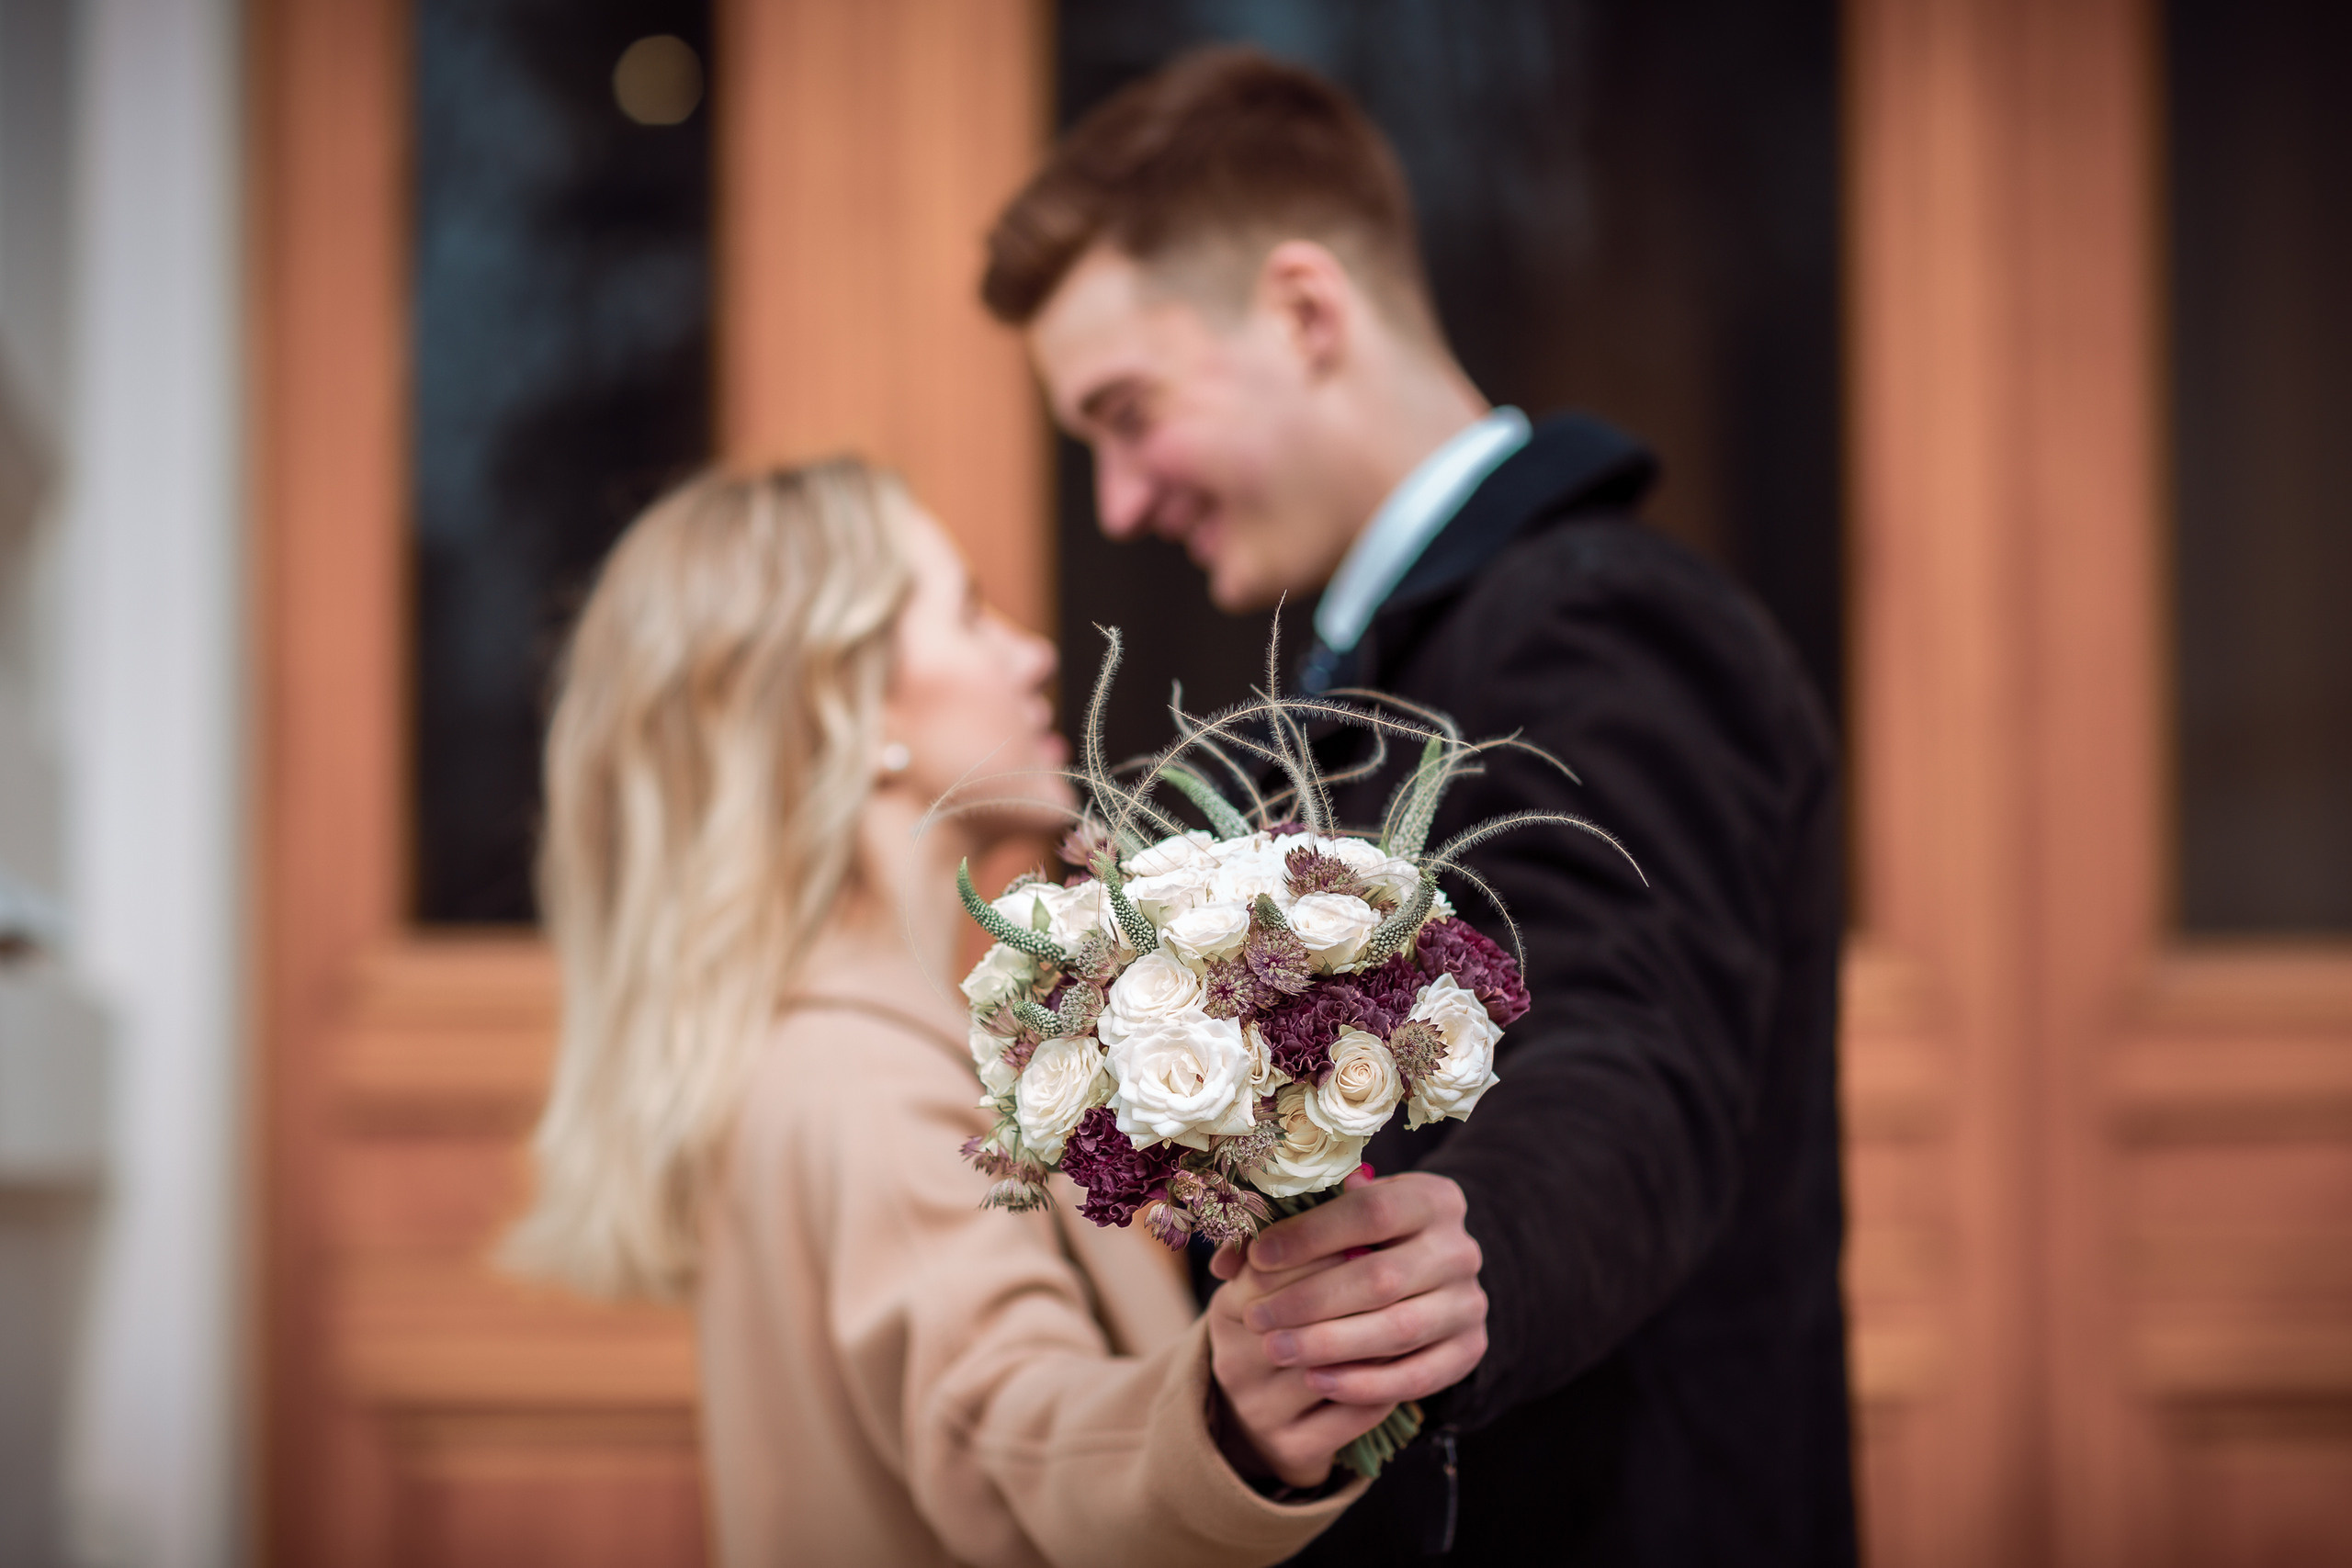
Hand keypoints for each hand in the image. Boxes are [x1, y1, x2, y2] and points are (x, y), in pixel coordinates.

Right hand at [1206, 1249, 1397, 1487]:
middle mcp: (1233, 1362)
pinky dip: (1383, 1386)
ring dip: (1375, 1340)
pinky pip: (1352, 1415)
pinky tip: (1404, 1362)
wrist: (1263, 1413)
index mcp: (1226, 1308)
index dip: (1322, 1248)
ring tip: (1413, 1312)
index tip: (1367, 1231)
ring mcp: (1260, 1409)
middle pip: (1300, 1319)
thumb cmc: (1283, 1322)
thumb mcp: (1277, 1275)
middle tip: (1399, 1268)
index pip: (1271, 1269)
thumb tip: (1352, 1181)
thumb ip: (1306, 1230)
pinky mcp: (1292, 1449)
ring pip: (1331, 1368)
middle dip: (1353, 1292)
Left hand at [1214, 1171, 1486, 1407]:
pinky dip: (1365, 1384)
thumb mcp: (1338, 1218)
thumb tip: (1227, 1258)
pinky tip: (1317, 1380)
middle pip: (1382, 1278)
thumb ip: (1289, 1227)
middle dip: (1310, 1300)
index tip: (1259, 1256)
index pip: (1372, 1211)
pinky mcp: (1470, 1350)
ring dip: (1330, 1345)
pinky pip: (1417, 1377)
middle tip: (1256, 1318)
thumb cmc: (1365, 1239)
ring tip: (1276, 1350)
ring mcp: (1470, 1302)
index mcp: (1432, 1198)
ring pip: (1398, 1330)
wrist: (1429, 1276)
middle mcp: (1461, 1248)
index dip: (1311, 1235)